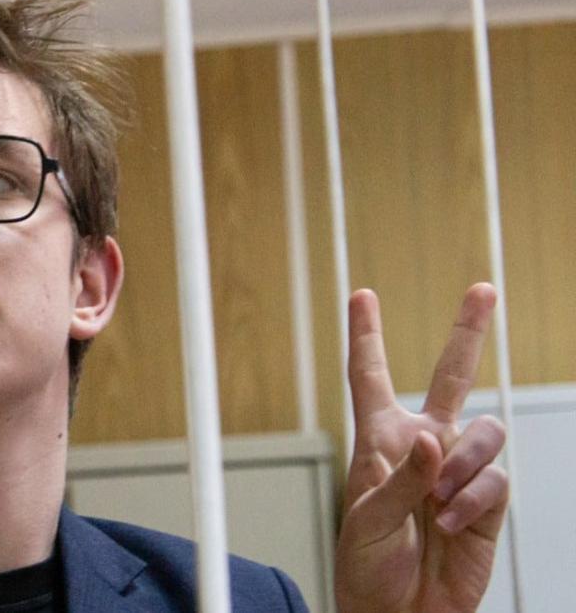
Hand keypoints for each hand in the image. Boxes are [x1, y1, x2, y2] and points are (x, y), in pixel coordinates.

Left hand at [335, 284, 509, 612]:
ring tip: (436, 506)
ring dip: (461, 466)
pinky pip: (494, 479)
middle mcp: (422, 447)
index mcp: (379, 441)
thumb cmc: (367, 565)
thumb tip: (434, 440)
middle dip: (467, 333)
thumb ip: (402, 477)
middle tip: (483, 290)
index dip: (366, 336)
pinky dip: (470, 501)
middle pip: (450, 377)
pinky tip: (448, 525)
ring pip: (482, 431)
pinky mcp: (485, 502)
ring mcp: (458, 472)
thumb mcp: (366, 519)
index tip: (361, 296)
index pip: (370, 378)